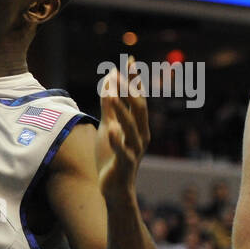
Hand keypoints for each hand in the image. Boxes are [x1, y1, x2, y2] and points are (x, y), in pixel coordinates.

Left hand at [97, 55, 149, 198]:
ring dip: (121, 110)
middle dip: (130, 90)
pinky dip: (117, 140)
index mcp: (138, 125)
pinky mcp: (125, 163)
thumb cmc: (113, 156)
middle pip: (139, 109)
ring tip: (112, 95)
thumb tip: (109, 80)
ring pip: (130, 127)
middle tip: (121, 73)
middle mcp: (140, 135)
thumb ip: (109, 107)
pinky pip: (122, 150)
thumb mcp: (108, 127)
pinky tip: (110, 130)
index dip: (134, 79)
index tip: (130, 59)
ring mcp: (134, 149)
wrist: (115, 189)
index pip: (137, 98)